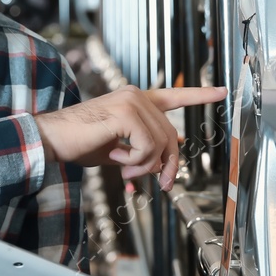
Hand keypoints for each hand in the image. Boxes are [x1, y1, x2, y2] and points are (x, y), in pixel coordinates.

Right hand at [34, 84, 227, 190]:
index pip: (175, 96)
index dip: (200, 95)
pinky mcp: (126, 113)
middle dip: (165, 165)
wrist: (52, 140)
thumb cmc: (81, 144)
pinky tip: (114, 157)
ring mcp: (132, 101)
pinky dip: (133, 162)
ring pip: (160, 144)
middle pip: (171, 136)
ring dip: (143, 165)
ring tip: (122, 168)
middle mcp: (137, 96)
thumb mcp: (120, 150)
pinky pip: (146, 147)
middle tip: (155, 183)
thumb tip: (167, 162)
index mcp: (136, 101)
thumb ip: (144, 150)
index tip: (223, 92)